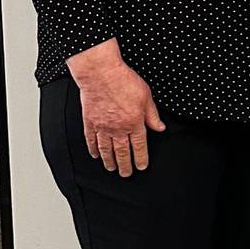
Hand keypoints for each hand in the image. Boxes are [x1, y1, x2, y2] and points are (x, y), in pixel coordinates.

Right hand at [67, 39, 164, 176]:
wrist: (101, 74)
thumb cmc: (124, 81)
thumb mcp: (146, 96)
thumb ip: (152, 115)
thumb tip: (159, 127)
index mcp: (134, 123)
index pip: (139, 146)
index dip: (141, 158)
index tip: (141, 166)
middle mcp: (118, 128)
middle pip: (122, 152)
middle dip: (125, 165)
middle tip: (126, 174)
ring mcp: (103, 126)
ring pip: (106, 149)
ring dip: (109, 161)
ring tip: (111, 168)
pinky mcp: (90, 121)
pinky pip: (91, 140)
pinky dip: (93, 149)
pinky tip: (95, 154)